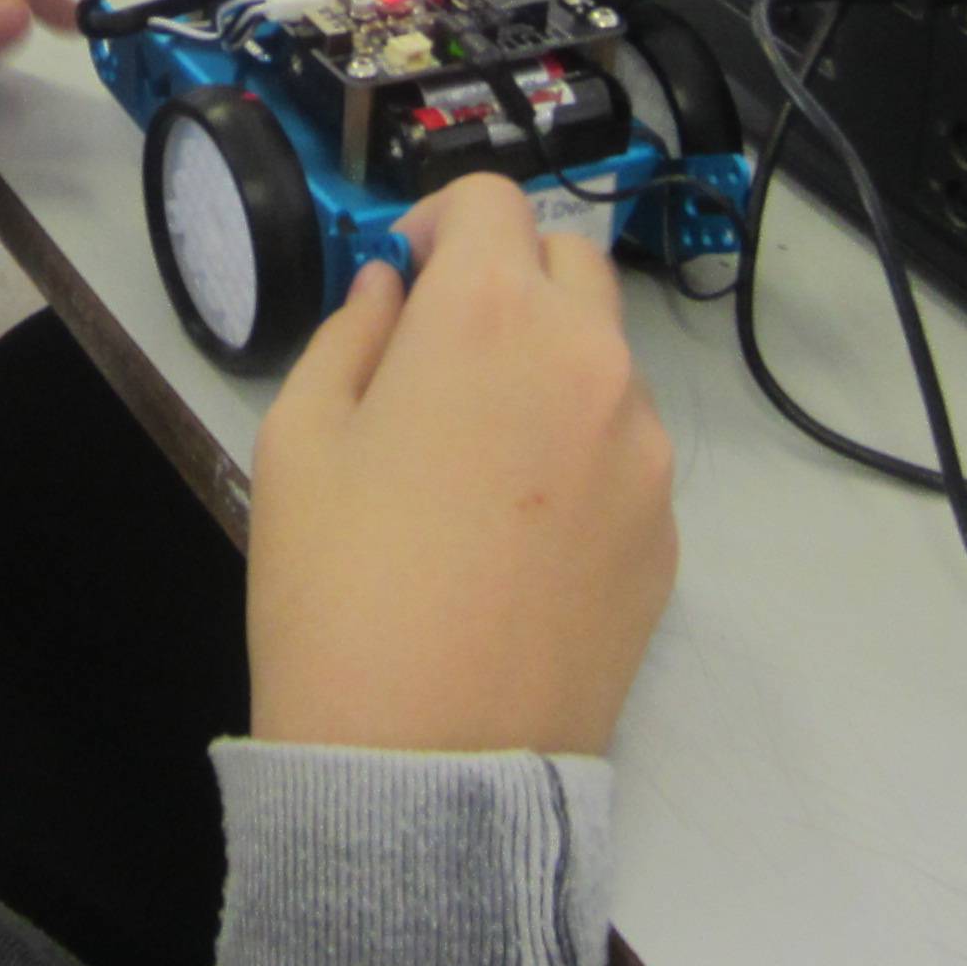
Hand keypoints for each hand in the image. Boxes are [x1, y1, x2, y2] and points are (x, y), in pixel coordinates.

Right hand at [244, 178, 676, 756]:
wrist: (427, 763)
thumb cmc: (339, 590)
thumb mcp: (298, 440)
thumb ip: (350, 336)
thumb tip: (392, 294)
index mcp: (491, 314)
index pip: (491, 202)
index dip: (439, 219)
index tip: (404, 271)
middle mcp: (589, 359)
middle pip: (570, 261)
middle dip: (508, 275)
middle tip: (443, 344)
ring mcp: (644, 448)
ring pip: (606, 356)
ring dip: (550, 362)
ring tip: (479, 448)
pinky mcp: (667, 530)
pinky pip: (626, 449)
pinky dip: (580, 449)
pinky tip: (518, 525)